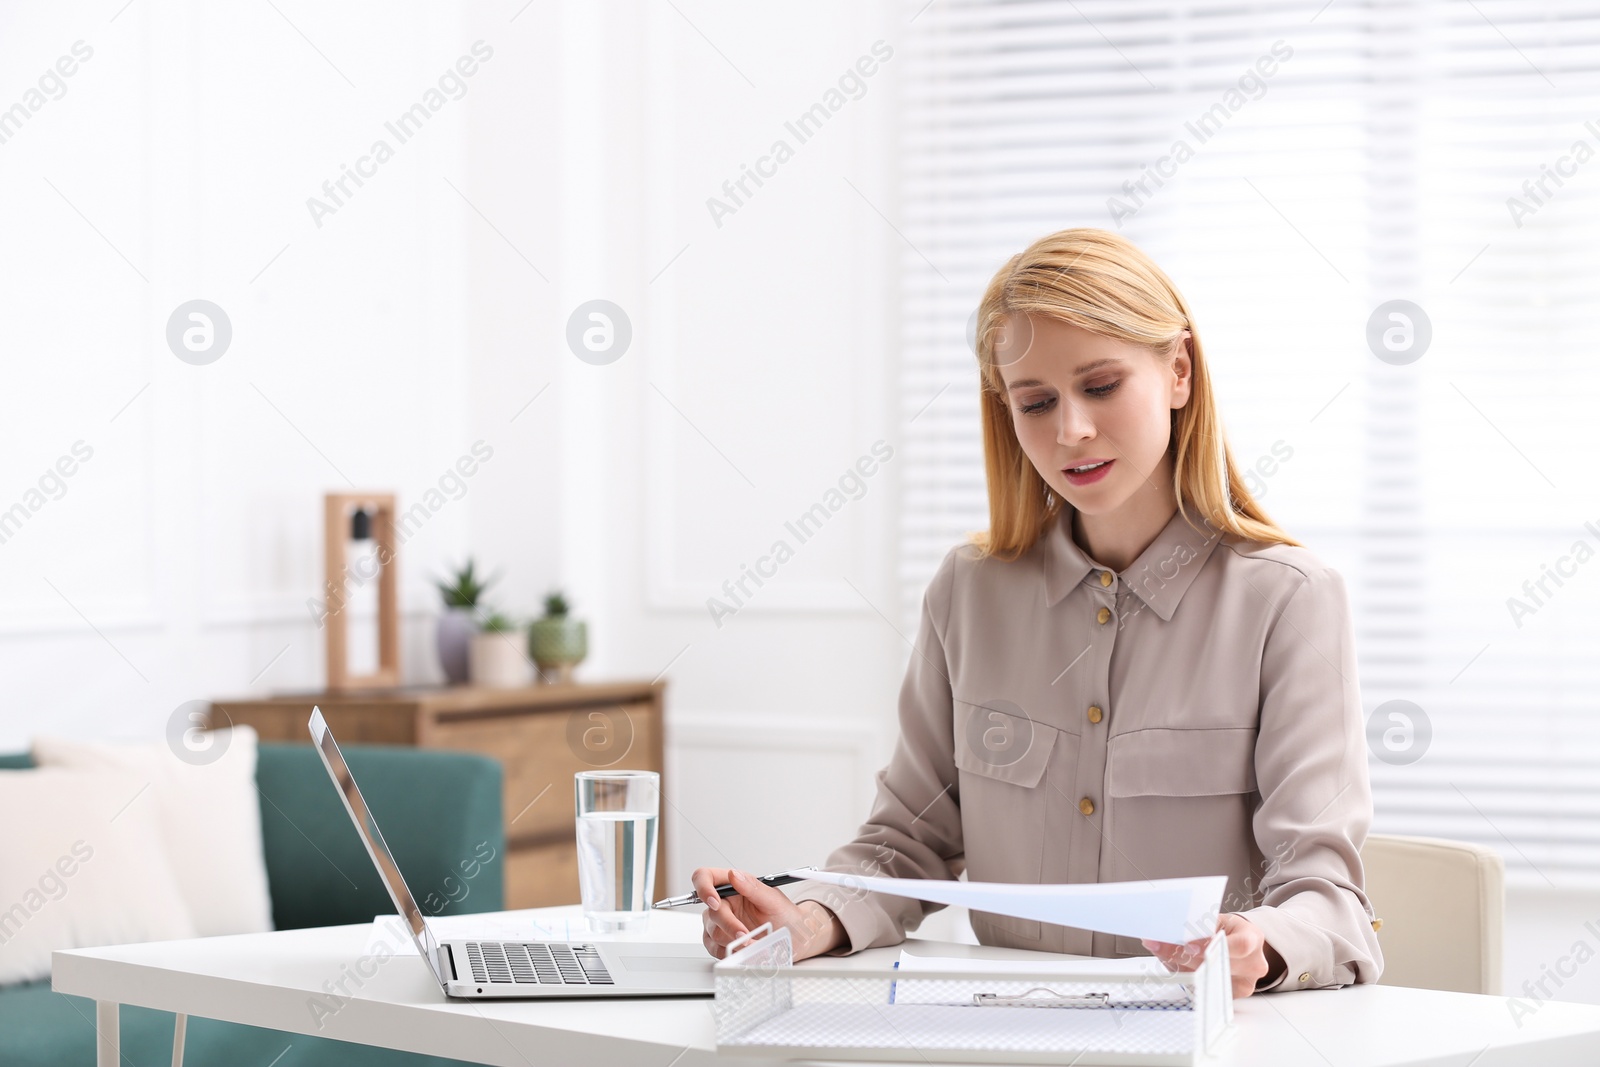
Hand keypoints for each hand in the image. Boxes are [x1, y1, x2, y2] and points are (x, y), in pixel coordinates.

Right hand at [691, 867, 844, 961]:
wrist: (795, 939)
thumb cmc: (786, 916)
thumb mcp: (774, 899)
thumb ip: (752, 887)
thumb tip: (733, 875)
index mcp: (734, 885)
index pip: (705, 877)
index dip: (704, 887)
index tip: (715, 902)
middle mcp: (724, 902)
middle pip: (709, 910)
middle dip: (728, 924)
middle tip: (745, 934)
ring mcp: (720, 922)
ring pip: (711, 931)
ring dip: (731, 940)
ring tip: (752, 943)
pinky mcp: (720, 942)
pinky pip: (714, 948)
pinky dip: (729, 951)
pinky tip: (744, 950)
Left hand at [1141, 913, 1281, 997]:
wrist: (1243, 944)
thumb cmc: (1230, 930)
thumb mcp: (1221, 920)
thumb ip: (1202, 926)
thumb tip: (1171, 931)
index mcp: (1253, 939)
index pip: (1239, 946)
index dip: (1213, 947)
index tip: (1187, 946)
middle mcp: (1253, 965)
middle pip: (1217, 964)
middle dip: (1183, 955)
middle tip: (1157, 945)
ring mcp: (1244, 984)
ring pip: (1205, 978)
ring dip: (1177, 965)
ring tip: (1159, 950)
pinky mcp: (1231, 995)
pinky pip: (1203, 987)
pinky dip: (1184, 974)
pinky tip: (1171, 963)